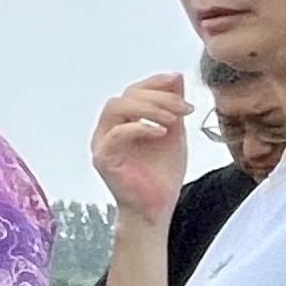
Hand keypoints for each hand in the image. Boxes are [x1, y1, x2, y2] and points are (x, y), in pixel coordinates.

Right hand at [90, 72, 190, 217]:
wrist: (157, 208)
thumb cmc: (162, 175)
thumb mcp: (175, 132)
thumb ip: (172, 107)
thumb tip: (176, 77)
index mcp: (123, 121)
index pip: (133, 91)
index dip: (154, 82)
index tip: (177, 81)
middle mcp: (108, 130)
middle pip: (125, 96)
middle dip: (157, 97)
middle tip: (183, 109)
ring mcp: (102, 144)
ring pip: (115, 108)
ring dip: (148, 108)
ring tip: (173, 120)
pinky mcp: (103, 159)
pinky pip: (116, 134)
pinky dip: (140, 128)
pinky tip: (161, 133)